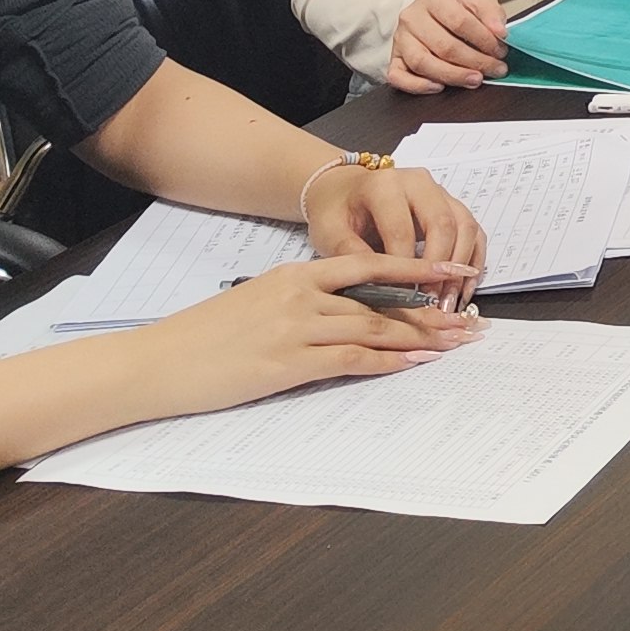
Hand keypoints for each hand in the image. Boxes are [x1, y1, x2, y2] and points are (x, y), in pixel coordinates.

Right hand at [129, 253, 480, 419]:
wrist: (157, 361)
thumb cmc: (204, 336)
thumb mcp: (257, 301)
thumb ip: (300, 300)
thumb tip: (342, 311)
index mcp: (296, 274)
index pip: (371, 264)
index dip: (417, 267)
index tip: (453, 270)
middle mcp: (302, 295)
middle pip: (383, 299)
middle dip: (433, 308)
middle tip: (472, 318)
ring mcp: (296, 329)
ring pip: (375, 327)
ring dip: (421, 336)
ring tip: (457, 343)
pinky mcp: (287, 365)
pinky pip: (351, 360)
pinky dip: (388, 361)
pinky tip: (414, 364)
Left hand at [304, 156, 487, 302]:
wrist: (341, 190)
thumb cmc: (335, 212)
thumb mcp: (330, 234)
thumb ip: (353, 258)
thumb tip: (382, 292)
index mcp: (385, 185)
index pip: (402, 229)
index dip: (405, 268)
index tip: (405, 300)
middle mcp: (418, 183)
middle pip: (443, 224)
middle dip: (440, 269)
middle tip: (433, 304)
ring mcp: (439, 192)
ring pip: (465, 226)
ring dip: (461, 268)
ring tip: (449, 302)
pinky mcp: (451, 204)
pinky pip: (473, 231)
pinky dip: (473, 261)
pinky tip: (464, 289)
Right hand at [383, 0, 507, 94]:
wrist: (425, 15)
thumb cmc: (454, 10)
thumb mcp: (476, 2)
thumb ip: (491, 12)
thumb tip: (500, 31)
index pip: (460, 21)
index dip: (484, 39)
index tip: (501, 51)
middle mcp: (412, 17)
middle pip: (443, 45)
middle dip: (474, 61)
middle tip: (495, 69)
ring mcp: (400, 39)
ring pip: (422, 63)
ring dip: (452, 75)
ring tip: (475, 80)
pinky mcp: (393, 59)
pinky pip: (398, 77)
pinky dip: (418, 86)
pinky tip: (439, 87)